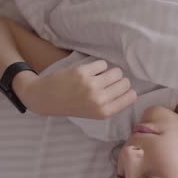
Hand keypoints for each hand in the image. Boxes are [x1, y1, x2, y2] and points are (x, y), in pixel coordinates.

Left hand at [15, 60, 136, 118]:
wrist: (45, 98)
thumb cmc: (72, 105)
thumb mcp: (94, 113)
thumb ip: (111, 104)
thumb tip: (131, 92)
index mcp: (104, 112)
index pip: (131, 97)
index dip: (128, 91)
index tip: (121, 89)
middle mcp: (99, 100)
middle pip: (125, 83)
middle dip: (119, 80)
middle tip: (107, 82)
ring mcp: (91, 85)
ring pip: (116, 72)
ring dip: (110, 72)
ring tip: (100, 75)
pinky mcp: (83, 72)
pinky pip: (102, 64)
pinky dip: (98, 66)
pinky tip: (90, 71)